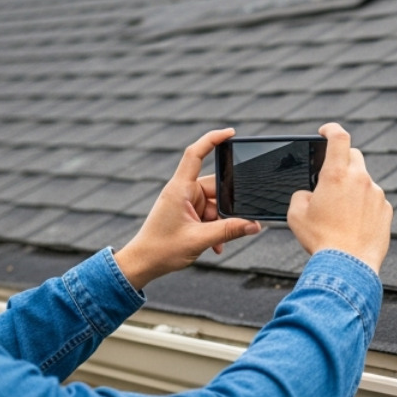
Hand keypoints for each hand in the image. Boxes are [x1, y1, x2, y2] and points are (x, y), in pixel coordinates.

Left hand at [114, 128, 260, 289]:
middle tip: (236, 224)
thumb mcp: (199, 240)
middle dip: (227, 208)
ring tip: (218, 242)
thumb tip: (254, 225)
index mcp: (180, 189)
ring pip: (215, 204)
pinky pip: (209, 214)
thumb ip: (229, 231)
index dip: (212, 139)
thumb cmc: (161, 250)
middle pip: (216, 188)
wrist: (143, 264)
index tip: (231, 133)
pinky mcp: (187, 212)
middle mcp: (182, 191)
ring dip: (220, 223)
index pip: (195, 154)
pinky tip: (215, 245)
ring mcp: (185, 202)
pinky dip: (215, 228)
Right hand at [287, 122, 392, 273]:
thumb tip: (309, 194)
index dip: (331, 129)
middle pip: (353, 156)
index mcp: (336, 175)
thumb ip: (301, 195)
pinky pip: (374, 200)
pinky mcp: (386, 210)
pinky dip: (364, 206)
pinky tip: (354, 224)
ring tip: (340, 212)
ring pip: (363, 181)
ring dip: (352, 188)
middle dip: (341, 161)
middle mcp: (360, 179)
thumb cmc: (321, 240)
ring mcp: (376, 194)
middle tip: (330, 177)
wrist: (348, 265)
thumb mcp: (296, 215)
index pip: (339, 137)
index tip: (326, 131)